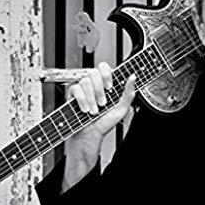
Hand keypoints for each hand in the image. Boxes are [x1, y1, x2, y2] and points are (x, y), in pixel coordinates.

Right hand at [62, 62, 135, 191]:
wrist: (90, 137)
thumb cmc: (103, 124)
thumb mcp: (121, 109)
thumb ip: (128, 93)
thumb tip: (133, 78)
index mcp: (104, 85)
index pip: (103, 67)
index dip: (106, 74)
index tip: (110, 87)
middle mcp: (93, 85)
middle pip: (93, 72)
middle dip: (99, 90)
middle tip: (102, 103)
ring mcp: (81, 89)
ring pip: (85, 81)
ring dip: (91, 98)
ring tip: (94, 110)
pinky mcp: (72, 95)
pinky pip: (75, 89)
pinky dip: (82, 100)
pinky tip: (85, 109)